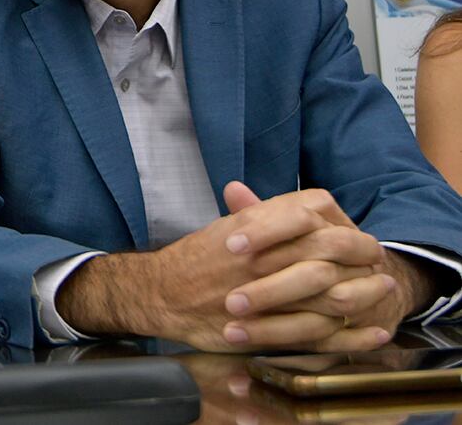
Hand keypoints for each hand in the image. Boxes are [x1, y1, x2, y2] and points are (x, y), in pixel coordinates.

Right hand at [58, 184, 386, 351]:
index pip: (314, 213)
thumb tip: (308, 206)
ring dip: (362, 292)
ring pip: (332, 292)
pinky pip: (320, 331)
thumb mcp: (230, 226)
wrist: (163, 294)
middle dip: (361, 255)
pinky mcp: (267, 327)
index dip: (342, 224)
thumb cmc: (196, 259)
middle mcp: (264, 256)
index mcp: (254, 225)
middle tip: (376, 260)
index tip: (354, 235)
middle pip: (331, 249)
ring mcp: (267, 293)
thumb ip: (267, 213)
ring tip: (378, 289)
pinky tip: (368, 329)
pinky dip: (350, 334)